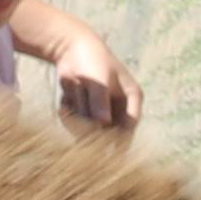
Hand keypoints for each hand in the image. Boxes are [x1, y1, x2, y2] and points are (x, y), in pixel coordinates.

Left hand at [40, 16, 138, 130]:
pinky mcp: (83, 108)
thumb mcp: (99, 80)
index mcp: (132, 98)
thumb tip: (103, 122)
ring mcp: (100, 108)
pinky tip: (68, 94)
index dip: (120, 141)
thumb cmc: (92, 60)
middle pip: (108, 130)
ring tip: (77, 90)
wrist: (71, 48)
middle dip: (92, 125)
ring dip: (79, 113)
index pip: (130, 126)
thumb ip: (100, 101)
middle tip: (82, 110)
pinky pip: (74, 119)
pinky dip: (68, 110)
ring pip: (88, 125)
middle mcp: (118, 106)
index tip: (107, 151)